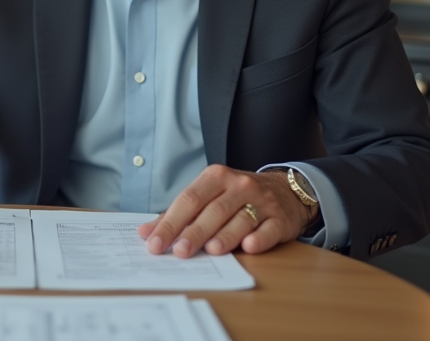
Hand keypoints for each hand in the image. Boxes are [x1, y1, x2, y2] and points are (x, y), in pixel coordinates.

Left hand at [137, 165, 317, 256]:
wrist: (285, 191)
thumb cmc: (237, 196)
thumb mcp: (209, 196)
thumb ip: (178, 214)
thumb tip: (144, 233)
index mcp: (216, 177)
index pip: (189, 199)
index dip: (170, 222)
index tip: (154, 243)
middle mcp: (239, 185)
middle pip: (212, 210)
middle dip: (194, 231)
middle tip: (179, 251)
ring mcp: (261, 201)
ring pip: (240, 219)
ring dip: (226, 235)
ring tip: (211, 250)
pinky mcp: (279, 218)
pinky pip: (268, 228)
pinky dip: (259, 238)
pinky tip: (249, 246)